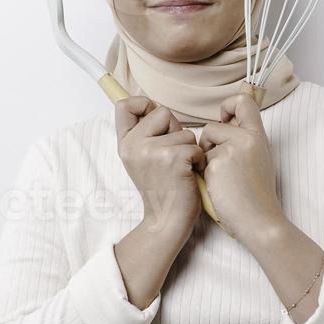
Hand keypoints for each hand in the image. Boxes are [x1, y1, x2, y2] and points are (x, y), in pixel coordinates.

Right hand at [115, 95, 204, 237]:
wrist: (167, 219)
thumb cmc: (162, 188)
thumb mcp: (141, 159)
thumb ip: (144, 133)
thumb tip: (154, 104)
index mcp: (125, 143)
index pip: (125, 105)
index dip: (144, 104)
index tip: (156, 122)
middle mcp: (134, 145)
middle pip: (163, 112)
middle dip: (175, 130)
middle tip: (172, 157)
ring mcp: (152, 151)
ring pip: (184, 131)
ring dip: (189, 149)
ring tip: (181, 169)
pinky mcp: (174, 158)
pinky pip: (195, 146)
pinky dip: (199, 160)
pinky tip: (189, 175)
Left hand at [197, 93, 286, 243]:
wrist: (259, 220)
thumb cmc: (256, 195)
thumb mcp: (258, 159)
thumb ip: (245, 141)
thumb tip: (225, 126)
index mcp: (259, 136)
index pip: (244, 102)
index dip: (229, 105)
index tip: (224, 120)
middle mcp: (246, 138)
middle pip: (214, 126)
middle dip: (210, 144)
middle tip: (222, 165)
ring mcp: (231, 150)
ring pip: (203, 144)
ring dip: (206, 160)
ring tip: (222, 179)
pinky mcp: (217, 164)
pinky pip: (199, 161)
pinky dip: (204, 174)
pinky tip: (218, 187)